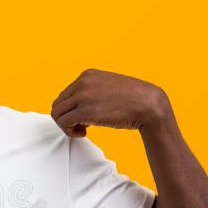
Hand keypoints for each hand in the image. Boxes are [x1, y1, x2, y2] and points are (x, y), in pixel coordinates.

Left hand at [50, 68, 170, 136]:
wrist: (149, 105)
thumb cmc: (132, 101)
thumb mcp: (108, 88)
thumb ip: (91, 93)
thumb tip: (76, 108)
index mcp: (87, 75)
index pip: (65, 95)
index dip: (71, 110)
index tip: (85, 118)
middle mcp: (82, 82)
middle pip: (58, 104)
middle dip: (67, 118)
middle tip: (82, 126)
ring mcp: (83, 96)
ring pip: (57, 114)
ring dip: (66, 126)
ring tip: (82, 130)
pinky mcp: (85, 111)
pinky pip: (64, 123)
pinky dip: (70, 131)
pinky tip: (84, 133)